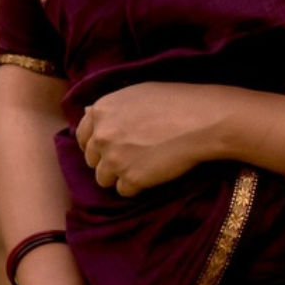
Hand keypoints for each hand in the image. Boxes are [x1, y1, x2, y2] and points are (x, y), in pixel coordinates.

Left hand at [75, 82, 228, 194]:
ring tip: (141, 168)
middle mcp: (102, 135)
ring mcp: (115, 159)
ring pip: (103, 179)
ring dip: (119, 176)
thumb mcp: (137, 93)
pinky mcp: (132, 179)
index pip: (82, 135)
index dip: (95, 144)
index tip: (107, 148)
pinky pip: (124, 191)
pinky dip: (136, 187)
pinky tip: (151, 175)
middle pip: (92, 159)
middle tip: (129, 158)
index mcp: (101, 111)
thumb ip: (110, 107)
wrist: (202, 120)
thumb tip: (87, 111)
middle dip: (107, 161)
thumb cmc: (175, 101)